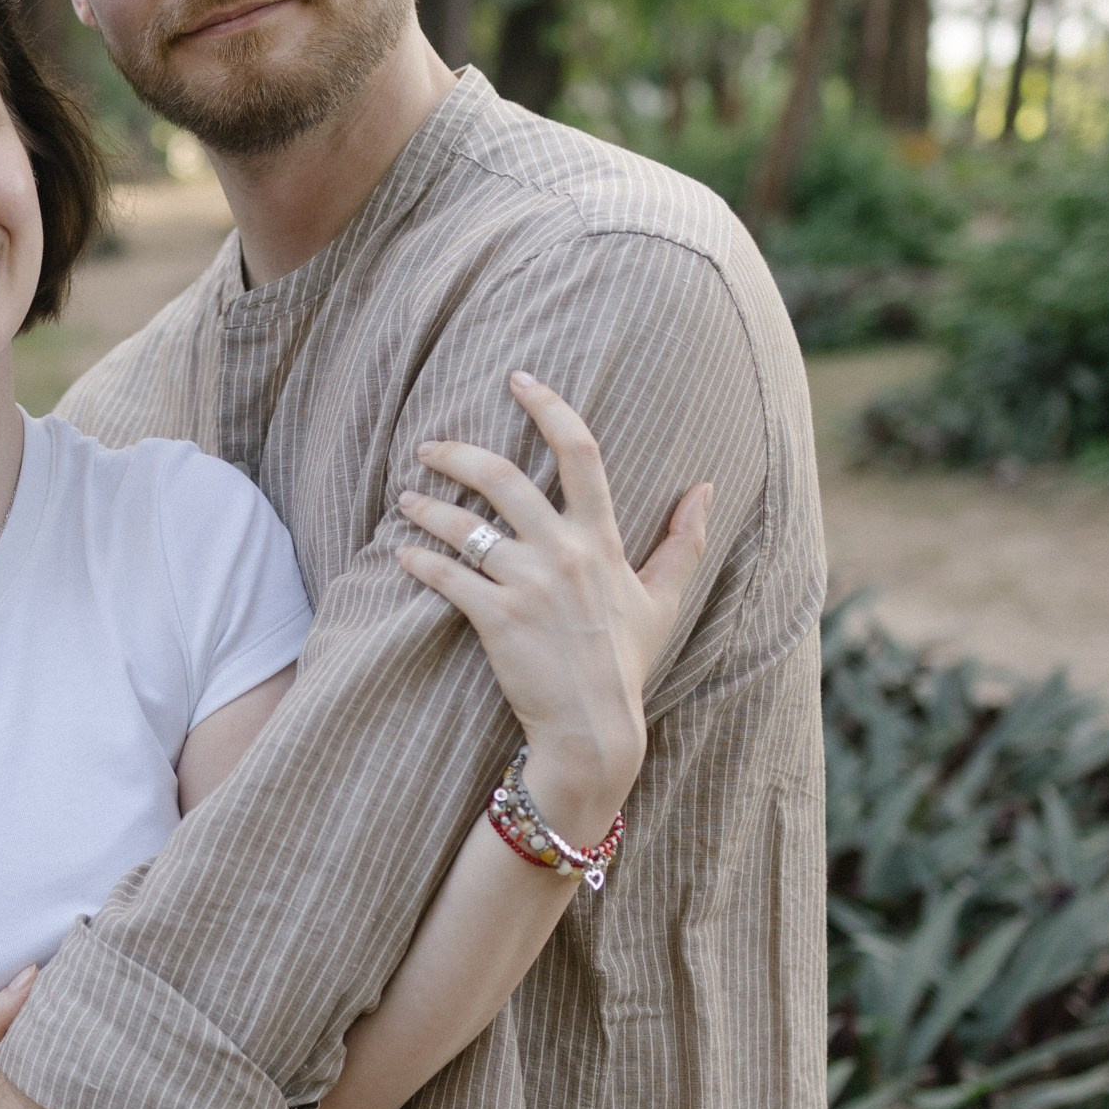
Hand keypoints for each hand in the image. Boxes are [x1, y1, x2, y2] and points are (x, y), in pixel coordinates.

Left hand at [396, 372, 711, 842]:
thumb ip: (685, 540)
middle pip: (502, 478)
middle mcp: (564, 552)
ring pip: (463, 526)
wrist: (593, 728)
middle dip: (456, 455)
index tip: (519, 379)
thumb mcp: (663, 598)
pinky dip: (418, 560)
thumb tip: (706, 488)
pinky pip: (446, 576)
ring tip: (406, 500)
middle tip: (428, 448)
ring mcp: (528, 585)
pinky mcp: (495, 619)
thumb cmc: (624, 662)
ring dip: (426, 507)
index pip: (580, 451)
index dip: (548, 406)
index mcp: (601, 539)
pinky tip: (402, 553)